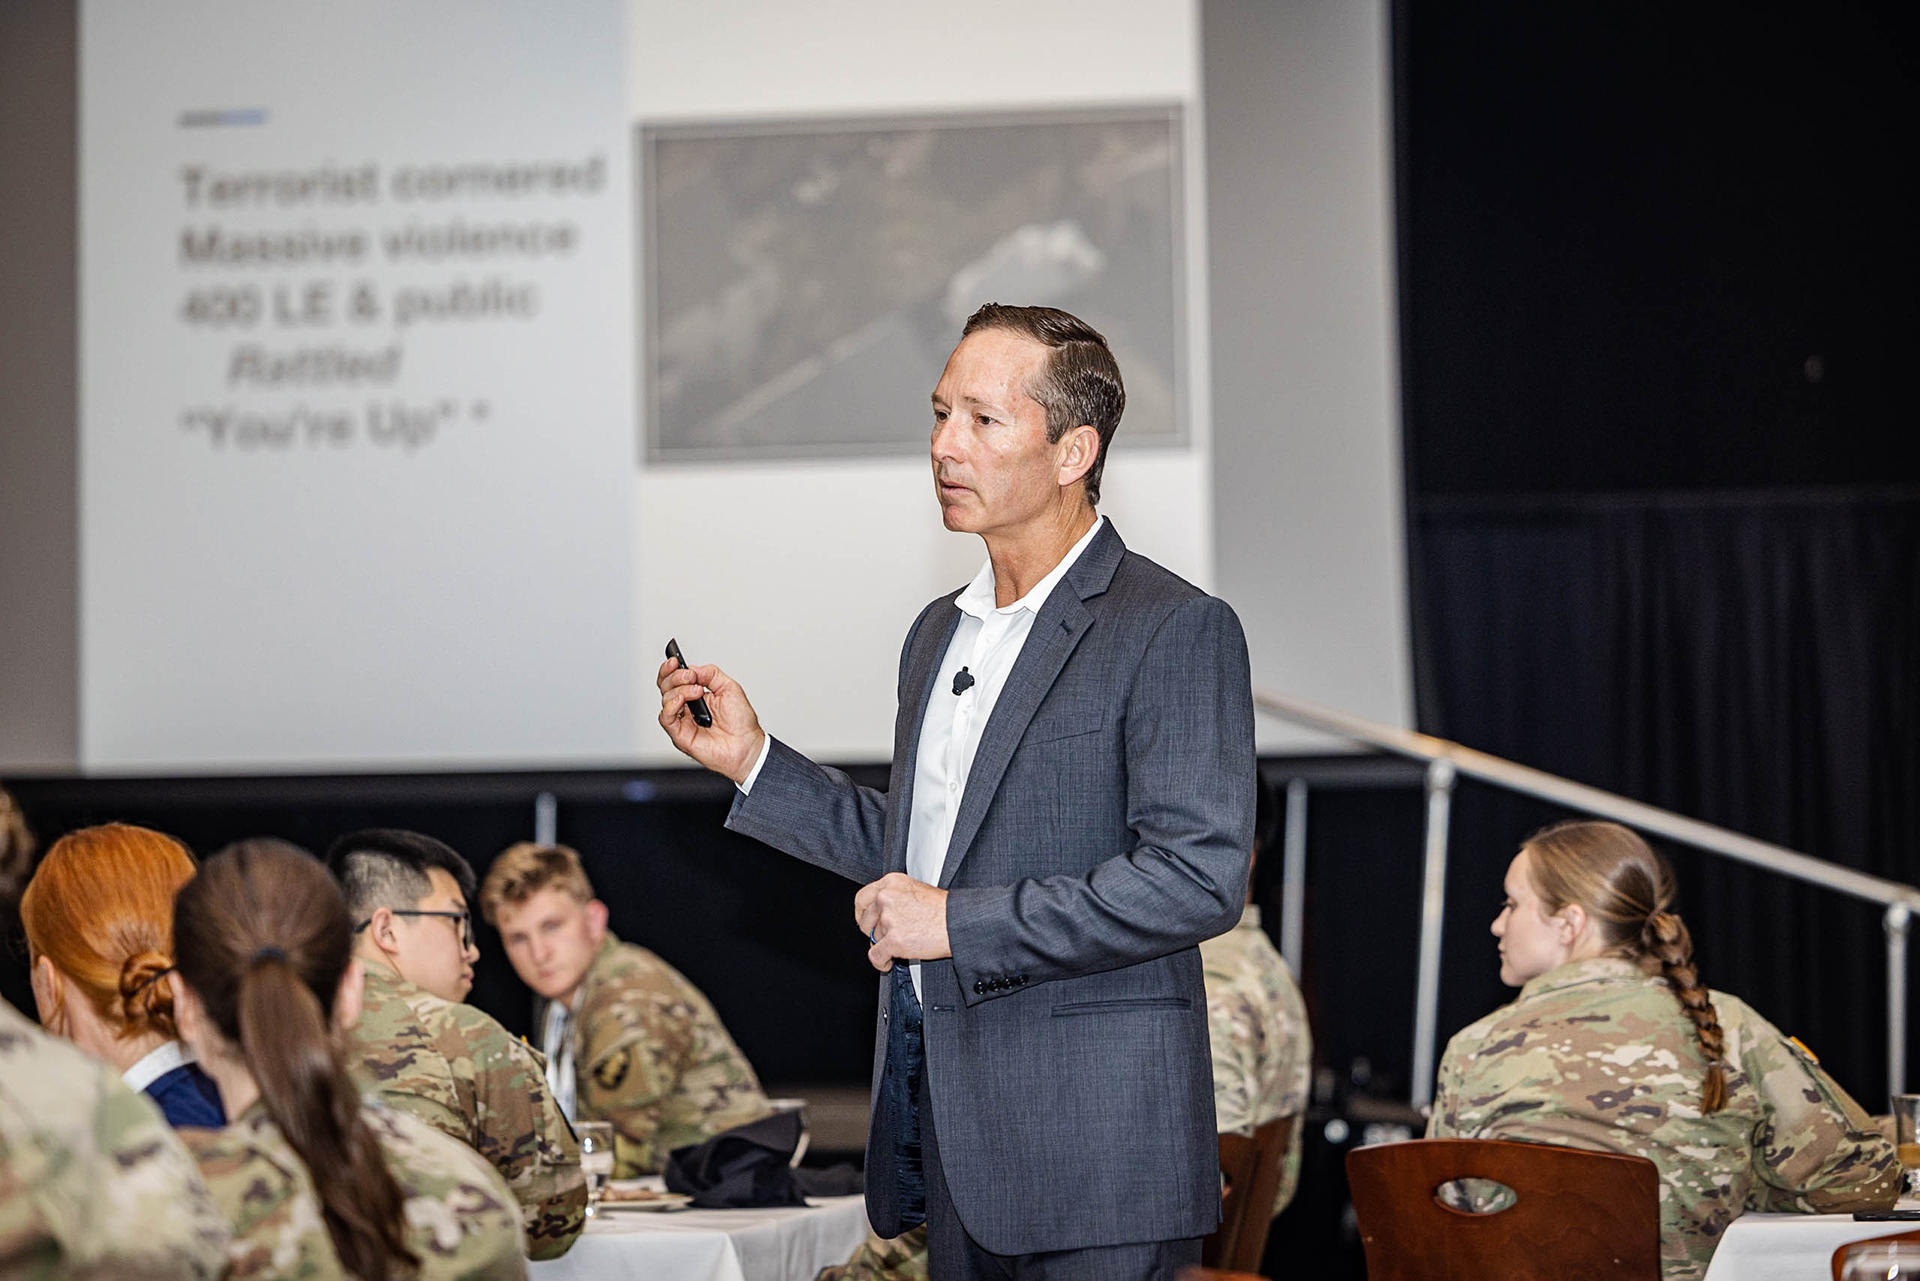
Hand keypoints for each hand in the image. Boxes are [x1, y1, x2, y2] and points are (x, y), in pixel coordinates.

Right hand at [657, 657, 765, 784]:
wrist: (747, 745)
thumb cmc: (741, 723)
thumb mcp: (730, 688)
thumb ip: (711, 674)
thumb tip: (693, 668)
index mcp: (697, 695)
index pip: (675, 679)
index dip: (671, 669)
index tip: (674, 661)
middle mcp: (687, 707)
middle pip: (665, 686)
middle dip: (675, 676)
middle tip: (691, 677)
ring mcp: (683, 721)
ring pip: (665, 699)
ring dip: (679, 690)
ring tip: (697, 691)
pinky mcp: (680, 735)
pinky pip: (665, 718)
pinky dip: (671, 706)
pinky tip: (683, 701)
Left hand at [854, 873, 949, 971]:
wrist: (958, 923)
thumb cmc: (942, 909)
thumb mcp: (914, 890)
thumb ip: (893, 896)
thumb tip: (877, 913)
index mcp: (891, 883)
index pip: (861, 898)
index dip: (862, 914)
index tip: (866, 923)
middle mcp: (886, 897)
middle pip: (865, 921)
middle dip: (873, 932)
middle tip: (886, 936)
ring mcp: (890, 918)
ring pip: (873, 939)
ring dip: (884, 945)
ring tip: (902, 944)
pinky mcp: (895, 940)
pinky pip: (875, 956)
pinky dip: (881, 963)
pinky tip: (889, 962)